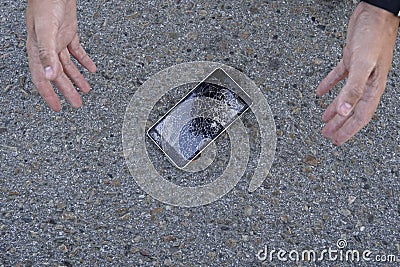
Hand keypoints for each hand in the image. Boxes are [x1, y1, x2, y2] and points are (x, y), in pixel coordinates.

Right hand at [26, 0, 95, 110]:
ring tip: (85, 90)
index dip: (49, 94)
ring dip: (77, 79)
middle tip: (76, 103)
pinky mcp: (69, 35)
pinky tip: (91, 69)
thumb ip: (47, 54)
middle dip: (68, 91)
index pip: (42, 78)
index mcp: (38, 50)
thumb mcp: (46, 31)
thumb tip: (50, 75)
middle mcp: (48, 48)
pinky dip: (85, 61)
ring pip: (68, 66)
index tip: (57, 107)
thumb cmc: (45, 5)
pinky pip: (78, 52)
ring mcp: (59, 42)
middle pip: (58, 75)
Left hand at [316, 2, 398, 144]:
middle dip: (339, 125)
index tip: (337, 141)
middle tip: (328, 135)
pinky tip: (321, 92)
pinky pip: (338, 78)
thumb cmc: (374, 35)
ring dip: (334, 110)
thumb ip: (353, 88)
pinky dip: (329, 86)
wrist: (374, 12)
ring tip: (324, 121)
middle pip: (351, 110)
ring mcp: (358, 72)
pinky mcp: (350, 60)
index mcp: (372, 87)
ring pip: (344, 97)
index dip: (348, 130)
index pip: (360, 116)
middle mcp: (366, 82)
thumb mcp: (362, 64)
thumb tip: (344, 110)